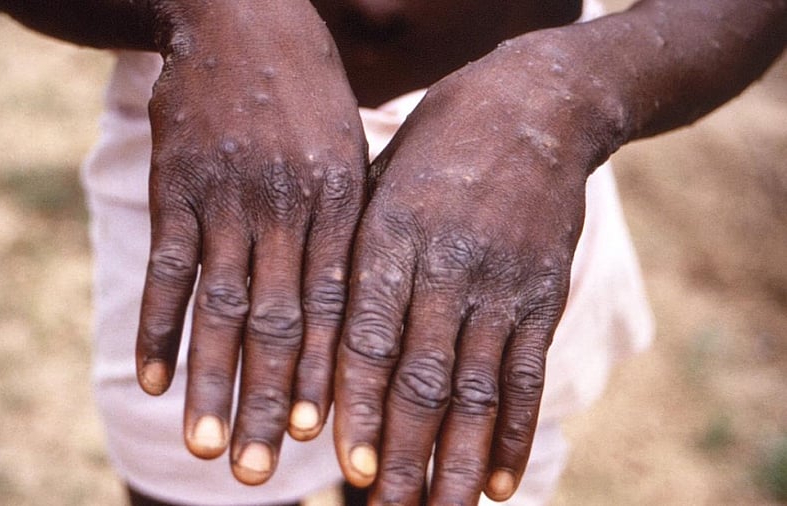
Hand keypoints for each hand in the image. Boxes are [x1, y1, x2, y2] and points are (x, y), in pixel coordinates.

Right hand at [134, 1, 366, 484]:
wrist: (243, 17)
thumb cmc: (308, 93)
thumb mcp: (349, 151)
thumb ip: (349, 225)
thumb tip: (356, 309)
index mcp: (339, 204)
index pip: (336, 308)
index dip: (329, 377)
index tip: (324, 440)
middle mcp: (285, 209)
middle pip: (279, 324)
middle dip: (271, 402)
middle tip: (262, 473)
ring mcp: (226, 199)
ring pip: (219, 308)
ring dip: (211, 383)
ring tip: (207, 448)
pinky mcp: (176, 187)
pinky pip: (166, 269)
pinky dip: (156, 327)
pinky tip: (150, 380)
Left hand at [334, 32, 621, 503]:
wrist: (532, 107)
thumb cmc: (433, 150)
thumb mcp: (377, 184)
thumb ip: (353, 260)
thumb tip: (315, 348)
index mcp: (390, 235)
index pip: (368, 337)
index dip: (358, 407)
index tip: (345, 468)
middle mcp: (447, 265)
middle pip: (422, 377)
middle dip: (402, 453)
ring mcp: (501, 283)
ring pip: (476, 389)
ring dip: (456, 461)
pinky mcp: (543, 294)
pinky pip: (528, 376)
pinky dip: (515, 434)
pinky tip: (499, 484)